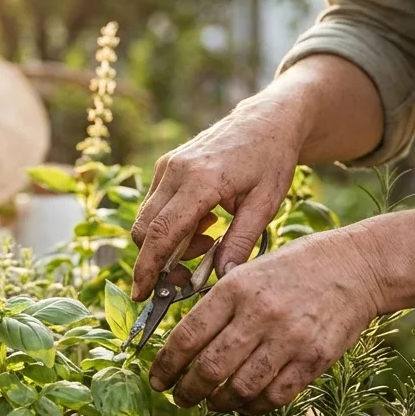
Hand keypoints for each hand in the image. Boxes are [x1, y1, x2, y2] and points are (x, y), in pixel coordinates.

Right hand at [130, 95, 305, 301]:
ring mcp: (167, 166)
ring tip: (208, 243)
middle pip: (145, 230)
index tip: (143, 294)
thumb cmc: (271, 160)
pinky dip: (171, 226)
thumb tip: (221, 279)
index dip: (148, 267)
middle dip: (157, 262)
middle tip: (187, 278)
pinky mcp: (166, 166)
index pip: (161, 232)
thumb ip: (240, 243)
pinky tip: (203, 224)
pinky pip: (155, 207)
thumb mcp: (265, 205)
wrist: (267, 121)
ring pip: (146, 220)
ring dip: (168, 244)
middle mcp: (175, 171)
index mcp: (201, 180)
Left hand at [148, 229, 385, 414]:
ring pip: (240, 389)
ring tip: (211, 403)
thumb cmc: (293, 269)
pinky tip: (243, 404)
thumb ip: (219, 306)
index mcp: (236, 289)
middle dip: (187, 391)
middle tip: (180, 399)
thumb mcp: (248, 272)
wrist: (355, 267)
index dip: (166, 365)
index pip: (188, 336)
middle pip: (210, 368)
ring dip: (218, 403)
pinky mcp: (315, 359)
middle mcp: (260, 314)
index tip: (157, 379)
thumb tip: (183, 346)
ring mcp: (290, 339)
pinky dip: (253, 407)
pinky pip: (274, 397)